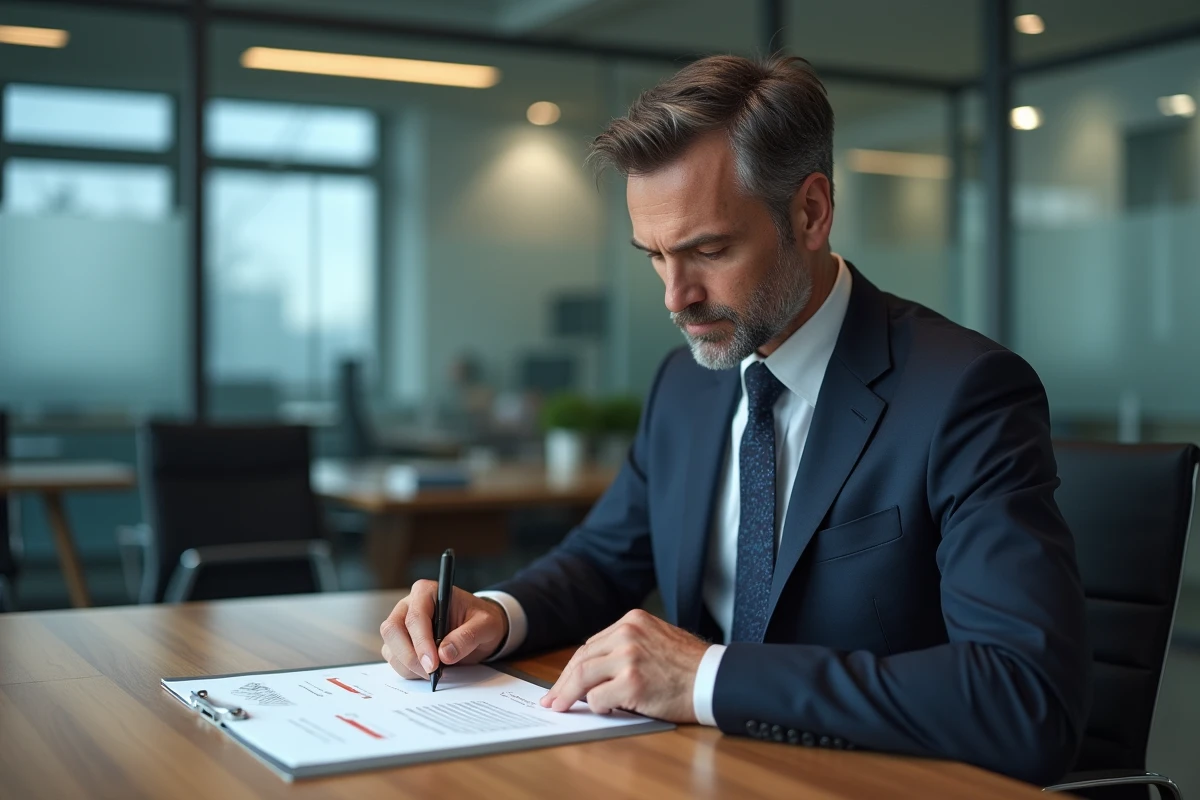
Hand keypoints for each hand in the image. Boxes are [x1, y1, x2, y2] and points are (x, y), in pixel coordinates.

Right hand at [379, 581, 508, 678]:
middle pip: (393, 631)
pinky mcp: (399, 643)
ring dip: (410, 666)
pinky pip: (394, 660)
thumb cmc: (480, 620)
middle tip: (432, 673)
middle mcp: (408, 606)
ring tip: (435, 672)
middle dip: (411, 656)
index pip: (415, 617)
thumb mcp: (485, 625)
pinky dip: (408, 671)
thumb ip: (467, 637)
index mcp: (427, 592)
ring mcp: (401, 625)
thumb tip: (445, 654)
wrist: (479, 629)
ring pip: (390, 648)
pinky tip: (428, 672)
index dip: (421, 642)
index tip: (433, 664)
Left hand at [540, 609, 707, 721]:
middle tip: (552, 699)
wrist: (715, 679)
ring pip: (583, 677)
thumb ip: (627, 646)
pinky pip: (598, 698)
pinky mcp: (632, 683)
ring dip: (569, 696)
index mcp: (633, 620)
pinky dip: (596, 707)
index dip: (573, 667)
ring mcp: (629, 657)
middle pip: (581, 659)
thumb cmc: (689, 666)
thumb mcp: (657, 639)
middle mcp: (628, 634)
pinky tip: (602, 711)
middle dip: (563, 683)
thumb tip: (596, 669)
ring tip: (561, 707)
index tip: (562, 681)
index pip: (591, 645)